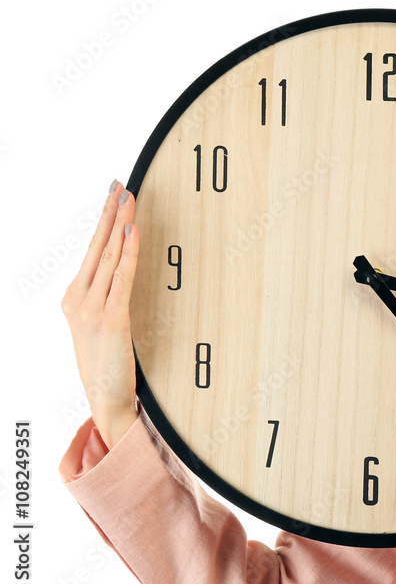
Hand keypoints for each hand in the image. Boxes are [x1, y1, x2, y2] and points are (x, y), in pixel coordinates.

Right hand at [61, 180, 140, 449]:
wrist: (106, 398)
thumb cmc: (107, 363)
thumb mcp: (99, 325)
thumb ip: (105, 297)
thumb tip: (120, 269)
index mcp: (74, 297)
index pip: (91, 251)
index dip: (103, 221)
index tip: (112, 194)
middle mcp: (77, 299)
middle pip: (97, 247)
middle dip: (109, 213)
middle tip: (120, 185)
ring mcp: (91, 309)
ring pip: (108, 257)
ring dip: (120, 225)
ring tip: (129, 199)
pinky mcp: (111, 319)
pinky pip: (122, 278)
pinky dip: (129, 253)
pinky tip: (133, 232)